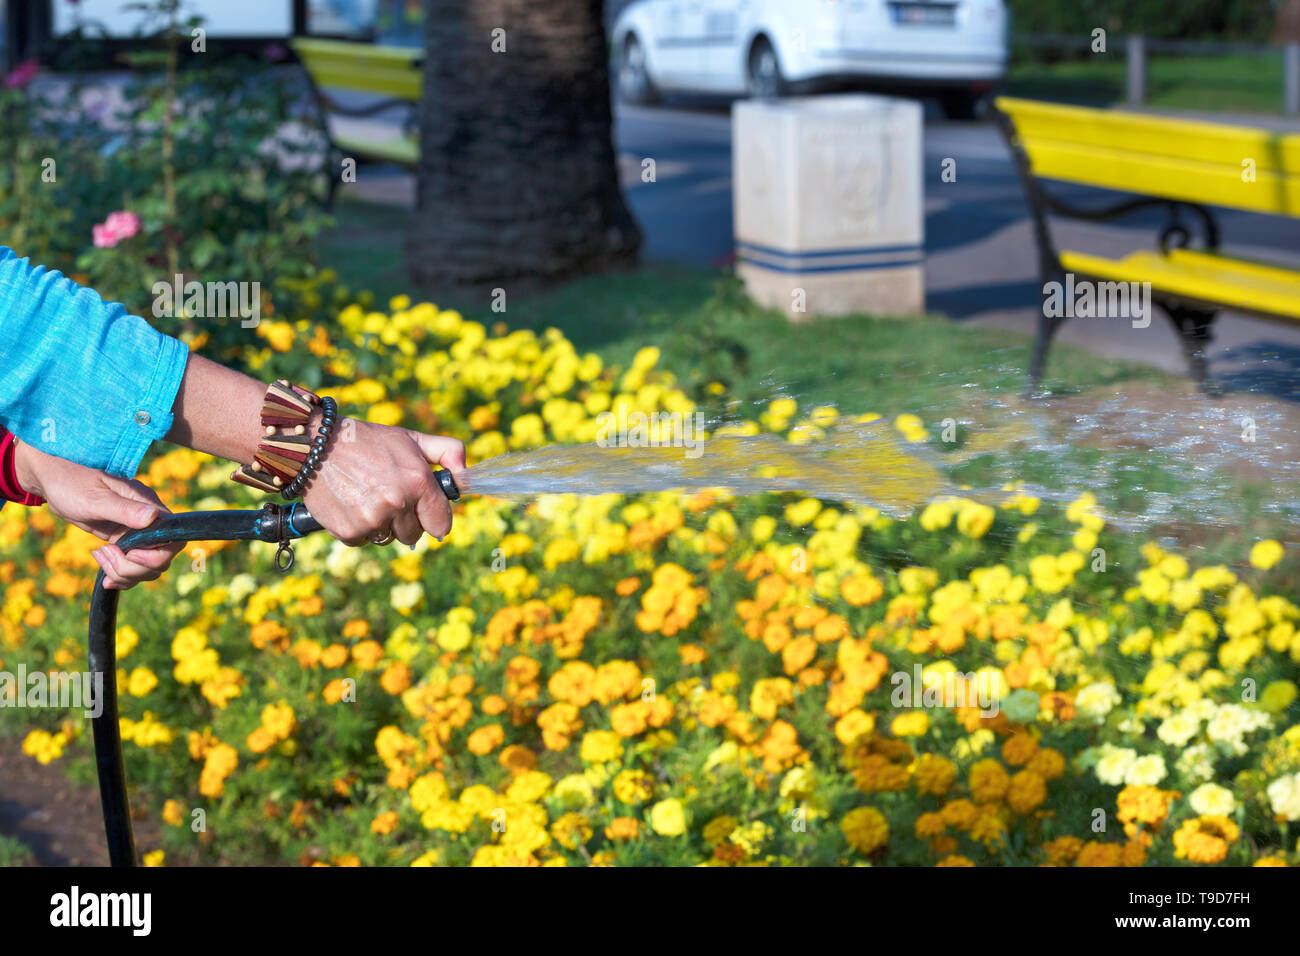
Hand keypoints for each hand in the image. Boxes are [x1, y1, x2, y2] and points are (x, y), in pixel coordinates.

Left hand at [12, 440, 181, 589]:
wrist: (57, 483)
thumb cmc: (74, 483)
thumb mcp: (96, 498)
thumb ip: (125, 509)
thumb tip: (153, 517)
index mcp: (149, 506)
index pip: (172, 540)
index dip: (155, 556)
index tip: (129, 553)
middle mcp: (150, 522)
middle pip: (161, 560)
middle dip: (133, 568)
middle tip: (105, 554)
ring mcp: (138, 534)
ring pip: (147, 569)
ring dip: (124, 573)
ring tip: (100, 556)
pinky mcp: (125, 542)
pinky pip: (133, 568)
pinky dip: (120, 577)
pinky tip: (104, 574)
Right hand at [301, 419, 465, 546]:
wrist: (314, 444)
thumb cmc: (368, 441)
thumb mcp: (411, 438)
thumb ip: (447, 451)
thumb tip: (466, 475)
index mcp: (418, 481)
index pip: (441, 524)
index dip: (433, 519)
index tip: (425, 513)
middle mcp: (397, 503)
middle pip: (414, 535)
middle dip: (405, 520)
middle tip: (388, 497)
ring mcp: (372, 519)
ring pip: (388, 538)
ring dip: (382, 525)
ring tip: (367, 497)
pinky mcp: (349, 531)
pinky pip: (363, 541)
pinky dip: (358, 528)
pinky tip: (350, 504)